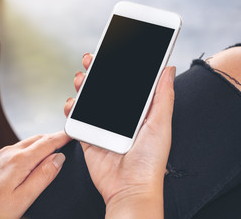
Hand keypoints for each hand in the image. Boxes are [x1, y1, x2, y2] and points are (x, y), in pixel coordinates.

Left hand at [0, 132, 69, 218]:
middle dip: (52, 137)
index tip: (72, 134)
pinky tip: (28, 157)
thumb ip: (42, 176)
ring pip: (25, 142)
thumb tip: (58, 159)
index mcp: (19, 161)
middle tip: (65, 138)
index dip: (62, 137)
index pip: (47, 142)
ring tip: (51, 146)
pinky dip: (27, 148)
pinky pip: (15, 148)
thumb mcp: (22, 199)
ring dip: (40, 142)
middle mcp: (8, 153)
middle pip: (36, 138)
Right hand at [64, 53, 174, 217]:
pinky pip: (77, 120)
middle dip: (97, 72)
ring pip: (89, 101)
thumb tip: (168, 68)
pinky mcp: (89, 138)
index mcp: (137, 112)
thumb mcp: (160, 124)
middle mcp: (119, 118)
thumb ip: (162, 96)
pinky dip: (71, 109)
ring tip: (80, 77)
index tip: (113, 51)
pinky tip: (71, 102)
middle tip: (92, 58)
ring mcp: (103, 127)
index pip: (127, 84)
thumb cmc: (150, 160)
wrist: (130, 188)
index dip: (119, 67)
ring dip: (83, 86)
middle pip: (105, 89)